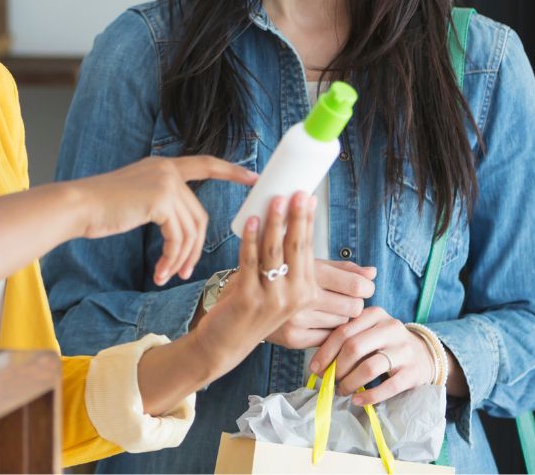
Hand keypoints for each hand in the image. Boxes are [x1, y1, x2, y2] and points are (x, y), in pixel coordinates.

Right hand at [73, 156, 257, 285]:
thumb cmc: (102, 208)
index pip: (206, 163)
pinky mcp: (160, 199)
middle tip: (185, 271)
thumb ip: (161, 201)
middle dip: (195, 248)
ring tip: (168, 275)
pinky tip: (159, 272)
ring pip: (190, 230)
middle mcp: (168, 170)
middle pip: (199, 215)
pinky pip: (178, 238)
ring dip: (181, 259)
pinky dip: (171, 259)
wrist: (79, 206)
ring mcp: (166, 182)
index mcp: (164, 166)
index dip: (231, 170)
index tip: (253, 177)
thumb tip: (181, 225)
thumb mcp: (138, 197)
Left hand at [191, 192, 317, 378]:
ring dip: (274, 223)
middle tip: (297, 192)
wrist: (226, 342)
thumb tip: (287, 217)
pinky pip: (250, 261)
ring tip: (274, 200)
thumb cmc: (251, 307)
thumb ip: (284, 261)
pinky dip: (250, 239)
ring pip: (275, 252)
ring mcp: (272, 299)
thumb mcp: (276, 288)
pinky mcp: (248, 298)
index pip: (308, 249)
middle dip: (297, 217)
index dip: (308, 221)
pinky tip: (250, 221)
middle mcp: (294, 297)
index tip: (308, 196)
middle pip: (297, 248)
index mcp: (306, 292)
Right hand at [264, 259, 376, 348]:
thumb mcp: (309, 263)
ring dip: (340, 316)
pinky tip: (317, 320)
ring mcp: (297, 320)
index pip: (356, 286)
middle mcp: (303, 296)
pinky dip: (328, 331)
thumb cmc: (283, 273)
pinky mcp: (294, 339)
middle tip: (342, 297)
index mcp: (308, 271)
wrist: (244, 297)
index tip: (362, 285)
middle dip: (353, 302)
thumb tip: (372, 272)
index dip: (365, 286)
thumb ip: (342, 268)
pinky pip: (328, 339)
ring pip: (343, 324)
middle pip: (354, 307)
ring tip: (325, 306)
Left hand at [309, 305, 438, 404]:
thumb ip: (348, 339)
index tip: (314, 368)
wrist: (426, 355)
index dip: (325, 352)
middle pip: (353, 348)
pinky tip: (358, 401)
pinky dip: (369, 396)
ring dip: (350, 383)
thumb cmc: (387, 344)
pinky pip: (387, 387)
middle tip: (329, 381)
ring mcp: (403, 350)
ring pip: (368, 367)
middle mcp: (390, 328)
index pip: (343, 331)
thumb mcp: (370, 332)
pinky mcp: (413, 372)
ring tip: (342, 391)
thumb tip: (319, 363)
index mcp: (375, 315)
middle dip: (337, 368)